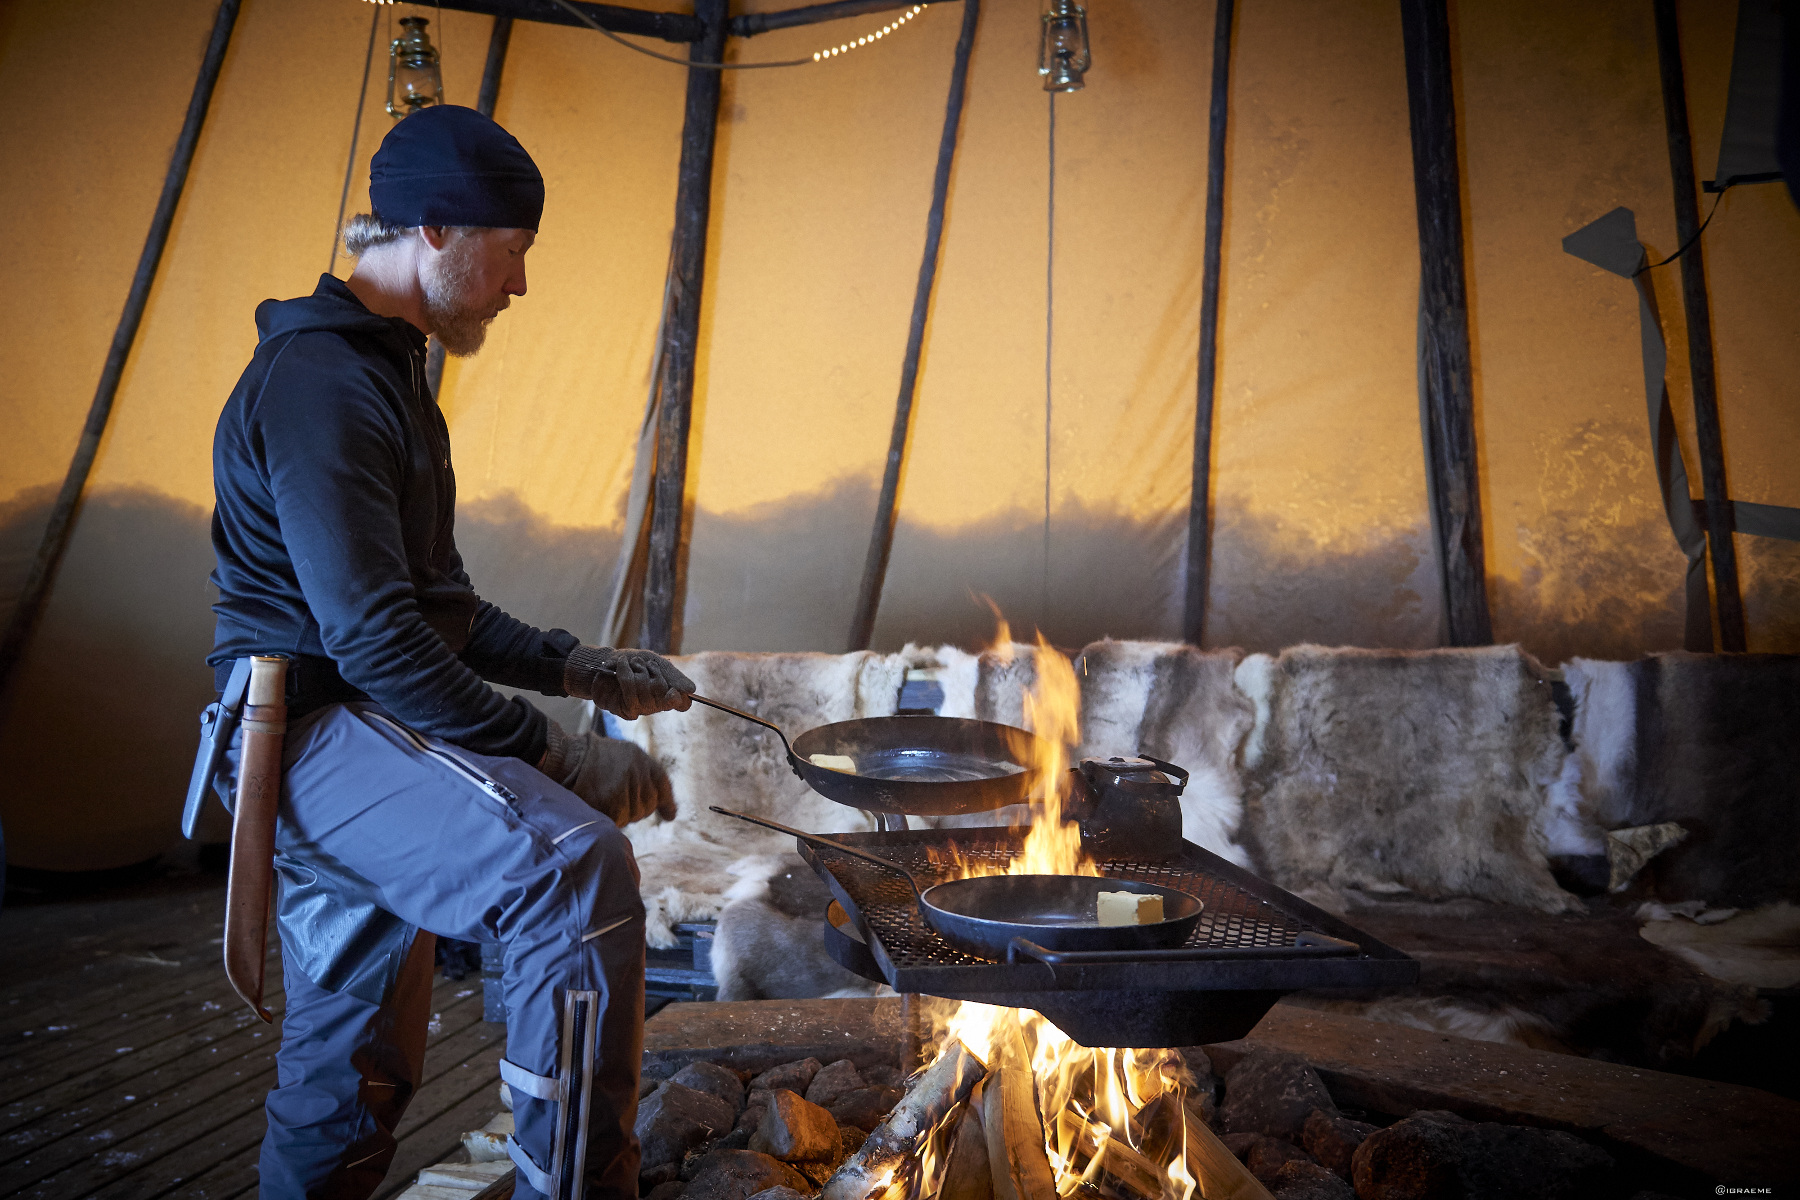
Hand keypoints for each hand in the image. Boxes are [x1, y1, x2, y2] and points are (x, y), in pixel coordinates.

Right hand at [545, 725, 675, 825]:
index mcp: (639, 758)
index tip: (670, 815)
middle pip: (649, 803)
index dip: (667, 801)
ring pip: (635, 814)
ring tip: (604, 799)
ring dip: (623, 814)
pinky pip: (620, 820)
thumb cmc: (587, 759)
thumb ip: (638, 773)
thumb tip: (658, 802)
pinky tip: (599, 807)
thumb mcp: (619, 755)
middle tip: (618, 803)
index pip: (661, 782)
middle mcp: (637, 770)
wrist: (565, 759)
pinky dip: (611, 819)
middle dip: (638, 809)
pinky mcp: (613, 801)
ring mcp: (627, 786)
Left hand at [564, 646, 694, 720]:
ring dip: (636, 669)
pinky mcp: (621, 710)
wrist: (605, 662)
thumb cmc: (633, 663)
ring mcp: (638, 709)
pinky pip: (628, 691)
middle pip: (661, 690)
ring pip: (643, 689)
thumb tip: (691, 690)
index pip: (682, 703)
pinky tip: (619, 669)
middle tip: (640, 663)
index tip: (673, 691)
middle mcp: (654, 706)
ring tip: (629, 664)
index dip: (679, 699)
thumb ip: (673, 676)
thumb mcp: (655, 663)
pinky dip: (624, 672)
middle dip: (649, 670)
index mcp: (666, 694)